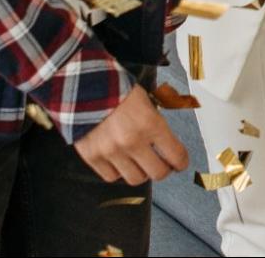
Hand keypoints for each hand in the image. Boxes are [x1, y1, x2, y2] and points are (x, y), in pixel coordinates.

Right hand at [75, 84, 189, 183]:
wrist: (83, 85)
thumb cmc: (117, 89)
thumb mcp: (146, 100)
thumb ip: (157, 123)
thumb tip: (167, 144)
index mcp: (150, 123)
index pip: (176, 155)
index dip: (181, 161)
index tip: (180, 162)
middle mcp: (132, 141)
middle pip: (158, 173)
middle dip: (164, 169)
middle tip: (162, 164)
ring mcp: (111, 151)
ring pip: (136, 179)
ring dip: (141, 172)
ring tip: (140, 162)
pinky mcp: (93, 157)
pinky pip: (112, 177)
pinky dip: (118, 171)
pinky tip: (120, 160)